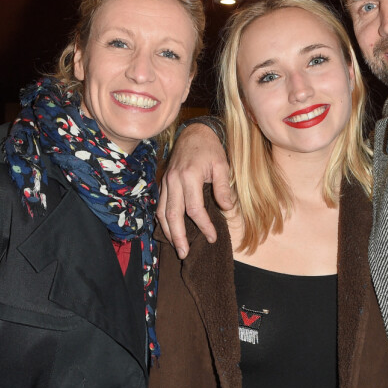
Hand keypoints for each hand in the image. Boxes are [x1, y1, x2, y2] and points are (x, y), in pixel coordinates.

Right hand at [157, 123, 232, 257]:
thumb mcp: (222, 165)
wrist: (194, 133)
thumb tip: (227, 208)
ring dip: (168, 231)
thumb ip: (223, 187)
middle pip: (173, 215)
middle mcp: (173, 180)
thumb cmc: (210, 149)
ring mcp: (166, 182)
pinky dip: (164, 220)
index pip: (194, 209)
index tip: (212, 237)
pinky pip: (160, 205)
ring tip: (177, 247)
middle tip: (185, 253)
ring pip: (162, 212)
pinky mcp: (164, 183)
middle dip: (178, 236)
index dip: (204, 225)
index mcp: (189, 176)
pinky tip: (170, 231)